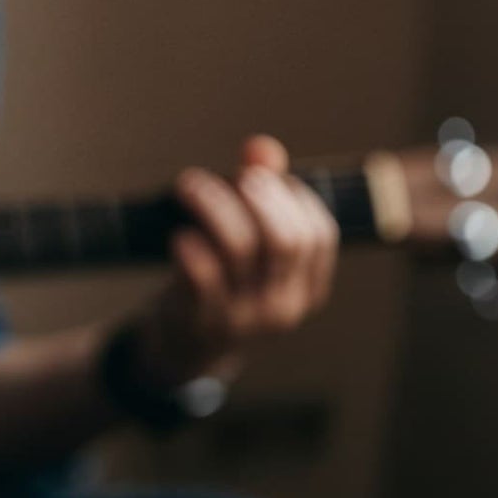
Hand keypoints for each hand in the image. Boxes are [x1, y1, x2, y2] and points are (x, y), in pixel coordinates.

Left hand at [132, 135, 338, 390]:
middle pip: (284, 239)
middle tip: (231, 176)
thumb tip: (260, 147)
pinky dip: (190, 246)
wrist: (186, 350)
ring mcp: (243, 318)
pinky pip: (201, 276)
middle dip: (257, 196)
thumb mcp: (250, 249)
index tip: (260, 178)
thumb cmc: (223, 286)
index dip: (292, 197)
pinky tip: (178, 233)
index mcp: (307, 289)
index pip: (319, 234)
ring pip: (239, 249)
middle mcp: (283, 306)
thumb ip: (261, 196)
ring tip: (190, 186)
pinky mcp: (201, 321)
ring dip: (213, 206)